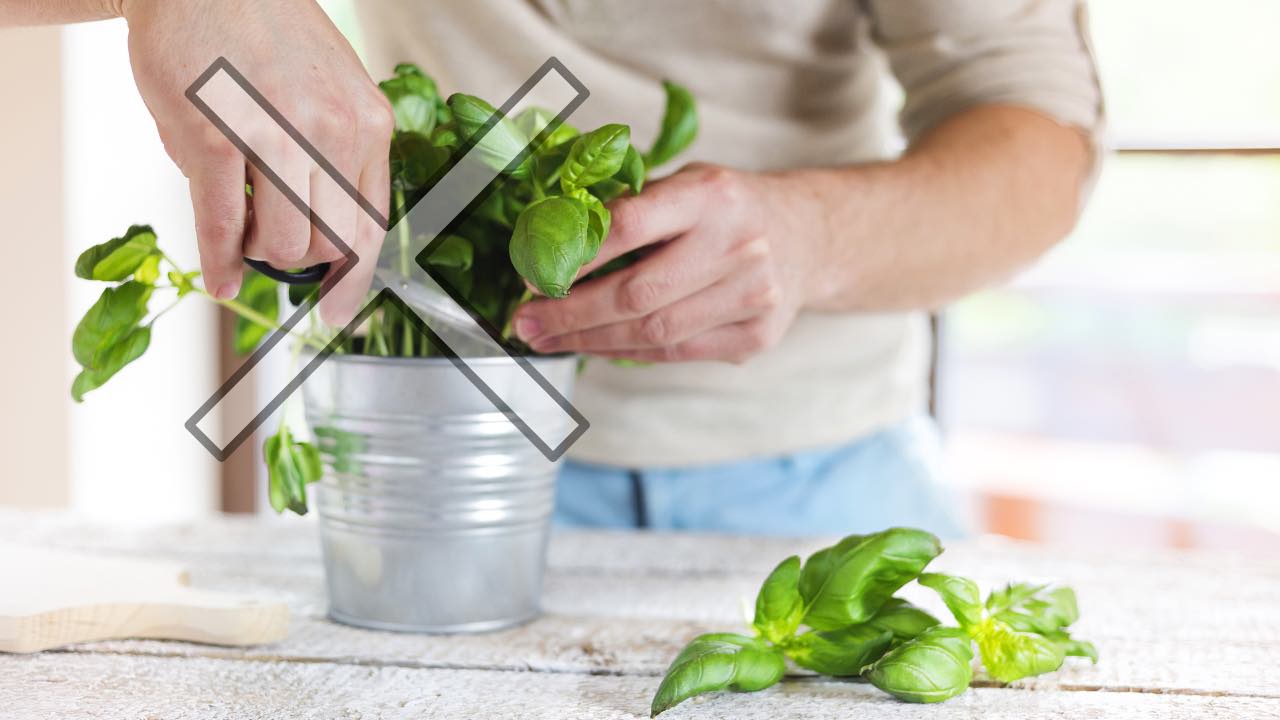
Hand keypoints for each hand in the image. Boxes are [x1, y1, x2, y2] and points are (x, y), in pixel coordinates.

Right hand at [121, 0, 391, 323]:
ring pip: (281, 243)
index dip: (356, 281)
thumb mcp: (332, 90)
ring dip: (260, 252)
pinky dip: (220, 262)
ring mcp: (273, 135)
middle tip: (270, 241)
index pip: (372, 225)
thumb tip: (327, 232)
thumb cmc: (267, 38)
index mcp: (368, 124)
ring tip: (242, 227)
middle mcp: (331, 132)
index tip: (339, 315)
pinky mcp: (212, 136)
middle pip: (329, 244)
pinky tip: (220, 280)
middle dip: (298, 259)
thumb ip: (341, 154)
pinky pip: (222, 225)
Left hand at [512, 164, 822, 362]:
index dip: (574, 257)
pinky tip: (595, 346)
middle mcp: (737, 244)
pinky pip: (677, 353)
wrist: (807, 236)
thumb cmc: (725, 208)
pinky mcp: (757, 335)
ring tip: (547, 340)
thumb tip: (551, 244)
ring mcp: (752, 295)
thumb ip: (632, 209)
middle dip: (569, 314)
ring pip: (653, 333)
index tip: (530, 276)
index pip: (629, 226)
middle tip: (524, 323)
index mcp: (710, 194)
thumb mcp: (685, 184)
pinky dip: (628, 352)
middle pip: (636, 293)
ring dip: (590, 341)